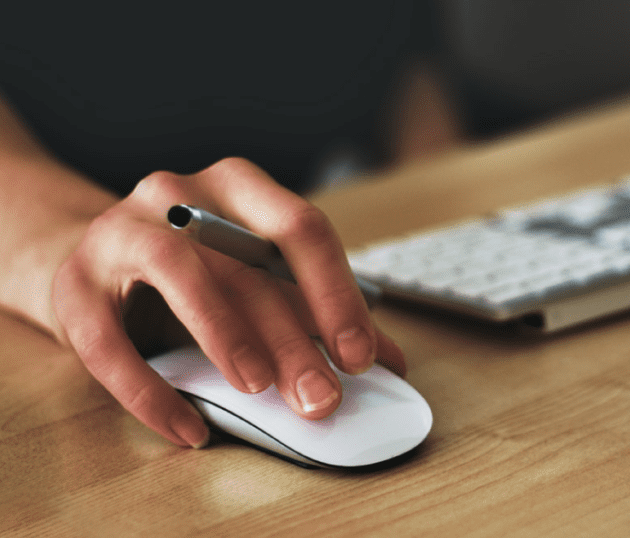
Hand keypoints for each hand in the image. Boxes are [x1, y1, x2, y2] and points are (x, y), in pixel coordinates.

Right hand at [52, 157, 404, 447]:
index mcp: (239, 187)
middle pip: (247, 264)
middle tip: (321, 396)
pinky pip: (109, 342)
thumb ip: (319, 313)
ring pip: (179, 274)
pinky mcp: (72, 284)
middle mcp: (179, 194)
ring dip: (226, 335)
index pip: (301, 229)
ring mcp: (120, 231)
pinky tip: (189, 427)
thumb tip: (390, 361)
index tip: (361, 355)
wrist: (95, 263)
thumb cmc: (196, 272)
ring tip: (259, 388)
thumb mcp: (259, 280)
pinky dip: (152, 391)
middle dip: (292, 337)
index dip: (335, 294)